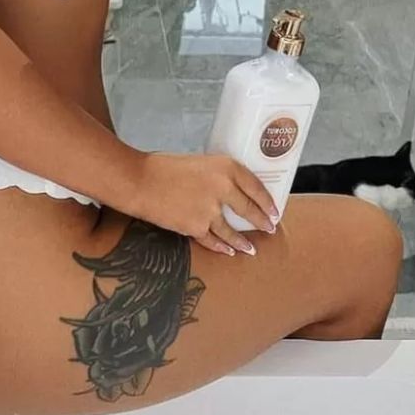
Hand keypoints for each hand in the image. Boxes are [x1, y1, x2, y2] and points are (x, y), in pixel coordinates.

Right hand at [130, 152, 278, 256]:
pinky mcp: (196, 228)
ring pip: (233, 231)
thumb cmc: (165, 167)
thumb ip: (216, 177)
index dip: (267, 201)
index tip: (275, 210)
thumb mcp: (199, 163)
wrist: (140, 181)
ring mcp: (210, 211)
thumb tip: (229, 193)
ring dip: (243, 241)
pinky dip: (221, 247)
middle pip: (249, 209)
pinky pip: (213, 240)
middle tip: (269, 228)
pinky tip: (228, 251)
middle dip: (261, 221)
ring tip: (251, 248)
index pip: (256, 186)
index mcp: (225, 166)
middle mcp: (223, 188)